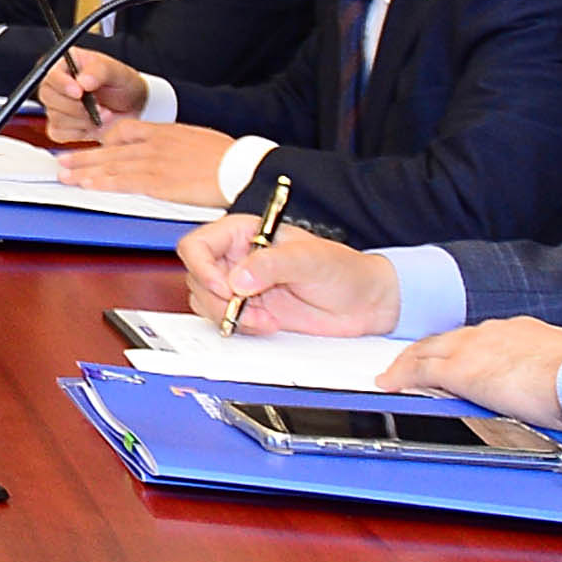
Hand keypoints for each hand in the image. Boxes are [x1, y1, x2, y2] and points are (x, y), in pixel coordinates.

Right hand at [36, 46, 149, 141]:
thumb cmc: (122, 83)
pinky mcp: (60, 127)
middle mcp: (57, 85)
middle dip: (76, 106)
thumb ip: (98, 71)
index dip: (62, 84)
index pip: (51, 73)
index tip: (79, 92)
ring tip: (103, 114)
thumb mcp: (116, 71)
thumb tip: (82, 81)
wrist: (132, 107)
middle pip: (48, 97)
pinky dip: (78, 132)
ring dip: (83, 120)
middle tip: (99, 106)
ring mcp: (56, 106)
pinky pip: (58, 133)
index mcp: (65, 64)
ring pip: (56, 117)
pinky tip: (92, 124)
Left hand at [54, 120, 233, 203]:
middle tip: (62, 162)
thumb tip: (165, 153)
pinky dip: (104, 183)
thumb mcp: (195, 139)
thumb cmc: (225, 156)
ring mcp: (154, 162)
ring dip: (85, 171)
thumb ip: (173, 144)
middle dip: (83, 156)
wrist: (240, 168)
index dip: (103, 142)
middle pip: (109, 149)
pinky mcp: (159, 182)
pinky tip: (89, 185)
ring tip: (65, 175)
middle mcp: (153, 144)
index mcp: (163, 131)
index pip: (123, 131)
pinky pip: (124, 182)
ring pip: (111, 165)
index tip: (91, 149)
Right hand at [177, 217, 397, 335]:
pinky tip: (267, 323)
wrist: (364, 304)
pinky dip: (241, 327)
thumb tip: (239, 277)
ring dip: (229, 316)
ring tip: (263, 317)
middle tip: (245, 308)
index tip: (223, 287)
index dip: (201, 267)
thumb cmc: (344, 269)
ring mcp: (241, 286)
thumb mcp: (309, 260)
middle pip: (197, 278)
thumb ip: (272, 264)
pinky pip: (224, 320)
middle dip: (217, 298)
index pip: (198, 245)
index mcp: (244, 234)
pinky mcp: (250, 311)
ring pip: (206, 302)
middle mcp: (237, 258)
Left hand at [386, 317, 561, 426]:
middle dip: (432, 349)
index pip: (483, 337)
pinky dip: (401, 375)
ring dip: (411, 361)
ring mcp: (473, 349)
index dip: (468, 347)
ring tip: (396, 372)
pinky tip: (389, 383)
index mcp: (522, 331)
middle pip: (450, 338)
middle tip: (415, 360)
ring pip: (430, 349)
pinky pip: (420, 370)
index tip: (463, 356)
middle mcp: (493, 333)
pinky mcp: (460, 371)